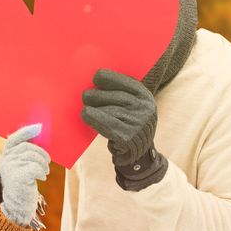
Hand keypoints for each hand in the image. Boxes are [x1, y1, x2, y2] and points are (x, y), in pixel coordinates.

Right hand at [0, 124, 49, 226]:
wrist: (18, 204)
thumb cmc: (23, 182)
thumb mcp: (22, 166)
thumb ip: (27, 153)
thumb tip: (41, 135)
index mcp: (7, 154)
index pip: (14, 138)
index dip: (27, 131)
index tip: (40, 127)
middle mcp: (6, 159)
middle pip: (28, 147)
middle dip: (42, 153)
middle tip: (48, 162)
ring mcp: (10, 168)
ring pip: (33, 157)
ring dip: (43, 164)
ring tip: (45, 171)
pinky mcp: (17, 177)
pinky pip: (35, 167)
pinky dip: (42, 172)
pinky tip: (42, 178)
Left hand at [81, 69, 167, 190]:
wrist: (136, 154)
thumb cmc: (127, 125)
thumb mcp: (131, 108)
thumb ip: (120, 95)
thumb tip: (96, 81)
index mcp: (146, 98)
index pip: (130, 84)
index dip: (113, 78)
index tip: (97, 75)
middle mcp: (146, 110)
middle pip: (120, 97)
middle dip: (100, 95)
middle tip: (85, 94)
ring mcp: (139, 125)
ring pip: (113, 111)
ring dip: (95, 107)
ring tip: (84, 106)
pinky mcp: (130, 138)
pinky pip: (109, 125)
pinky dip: (95, 119)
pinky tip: (85, 114)